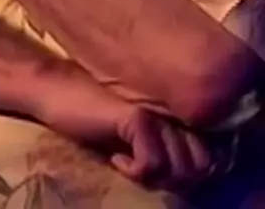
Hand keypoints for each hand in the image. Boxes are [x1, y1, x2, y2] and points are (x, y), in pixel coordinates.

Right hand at [36, 62, 227, 191]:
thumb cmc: (95, 117)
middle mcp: (175, 110)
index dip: (190, 175)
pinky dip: (134, 172)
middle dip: (173, 180)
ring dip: (154, 178)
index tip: (158, 172)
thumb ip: (166, 148)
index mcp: (177, 114)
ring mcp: (158, 113)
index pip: (213, 156)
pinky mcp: (137, 117)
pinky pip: (152, 164)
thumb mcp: (136, 139)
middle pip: (200, 166)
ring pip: (180, 169)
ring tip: (129, 163)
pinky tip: (116, 159)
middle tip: (142, 170)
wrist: (59, 91)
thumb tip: (196, 176)